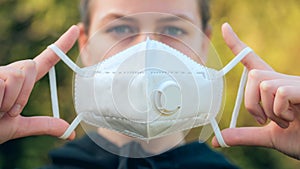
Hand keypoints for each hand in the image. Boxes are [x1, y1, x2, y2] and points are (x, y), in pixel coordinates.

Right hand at [0, 25, 78, 143]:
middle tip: (8, 111)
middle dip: (23, 94)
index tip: (76, 29)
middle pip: (31, 67)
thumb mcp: (17, 126)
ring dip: (9, 100)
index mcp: (20, 83)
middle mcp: (8, 72)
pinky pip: (2, 82)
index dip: (61, 46)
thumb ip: (43, 125)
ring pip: (19, 75)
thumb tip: (69, 131)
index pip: (45, 61)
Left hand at [212, 23, 299, 159]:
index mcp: (273, 88)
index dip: (237, 45)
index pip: (252, 61)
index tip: (224, 28)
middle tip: (263, 120)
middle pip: (253, 76)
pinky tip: (294, 118)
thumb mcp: (268, 136)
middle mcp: (283, 80)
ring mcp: (295, 83)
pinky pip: (280, 92)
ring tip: (284, 121)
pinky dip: (281, 111)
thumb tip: (217, 141)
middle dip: (252, 103)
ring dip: (268, 110)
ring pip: (264, 84)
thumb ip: (245, 135)